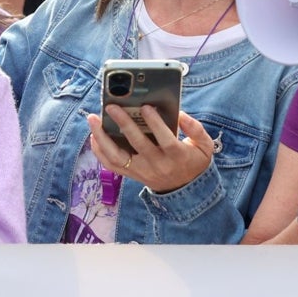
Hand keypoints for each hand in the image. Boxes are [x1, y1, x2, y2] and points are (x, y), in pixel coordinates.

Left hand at [88, 107, 212, 193]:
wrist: (187, 190)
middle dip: (123, 123)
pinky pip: (112, 165)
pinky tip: (94, 136)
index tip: (145, 106)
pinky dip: (100, 151)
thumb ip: (195, 128)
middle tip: (111, 107)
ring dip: (102, 138)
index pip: (165, 139)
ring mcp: (143, 172)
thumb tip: (179, 113)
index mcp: (177, 156)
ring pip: (117, 157)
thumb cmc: (194, 161)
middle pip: (137, 144)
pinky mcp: (132, 175)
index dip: (155, 123)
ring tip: (93, 119)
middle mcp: (158, 165)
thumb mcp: (204, 145)